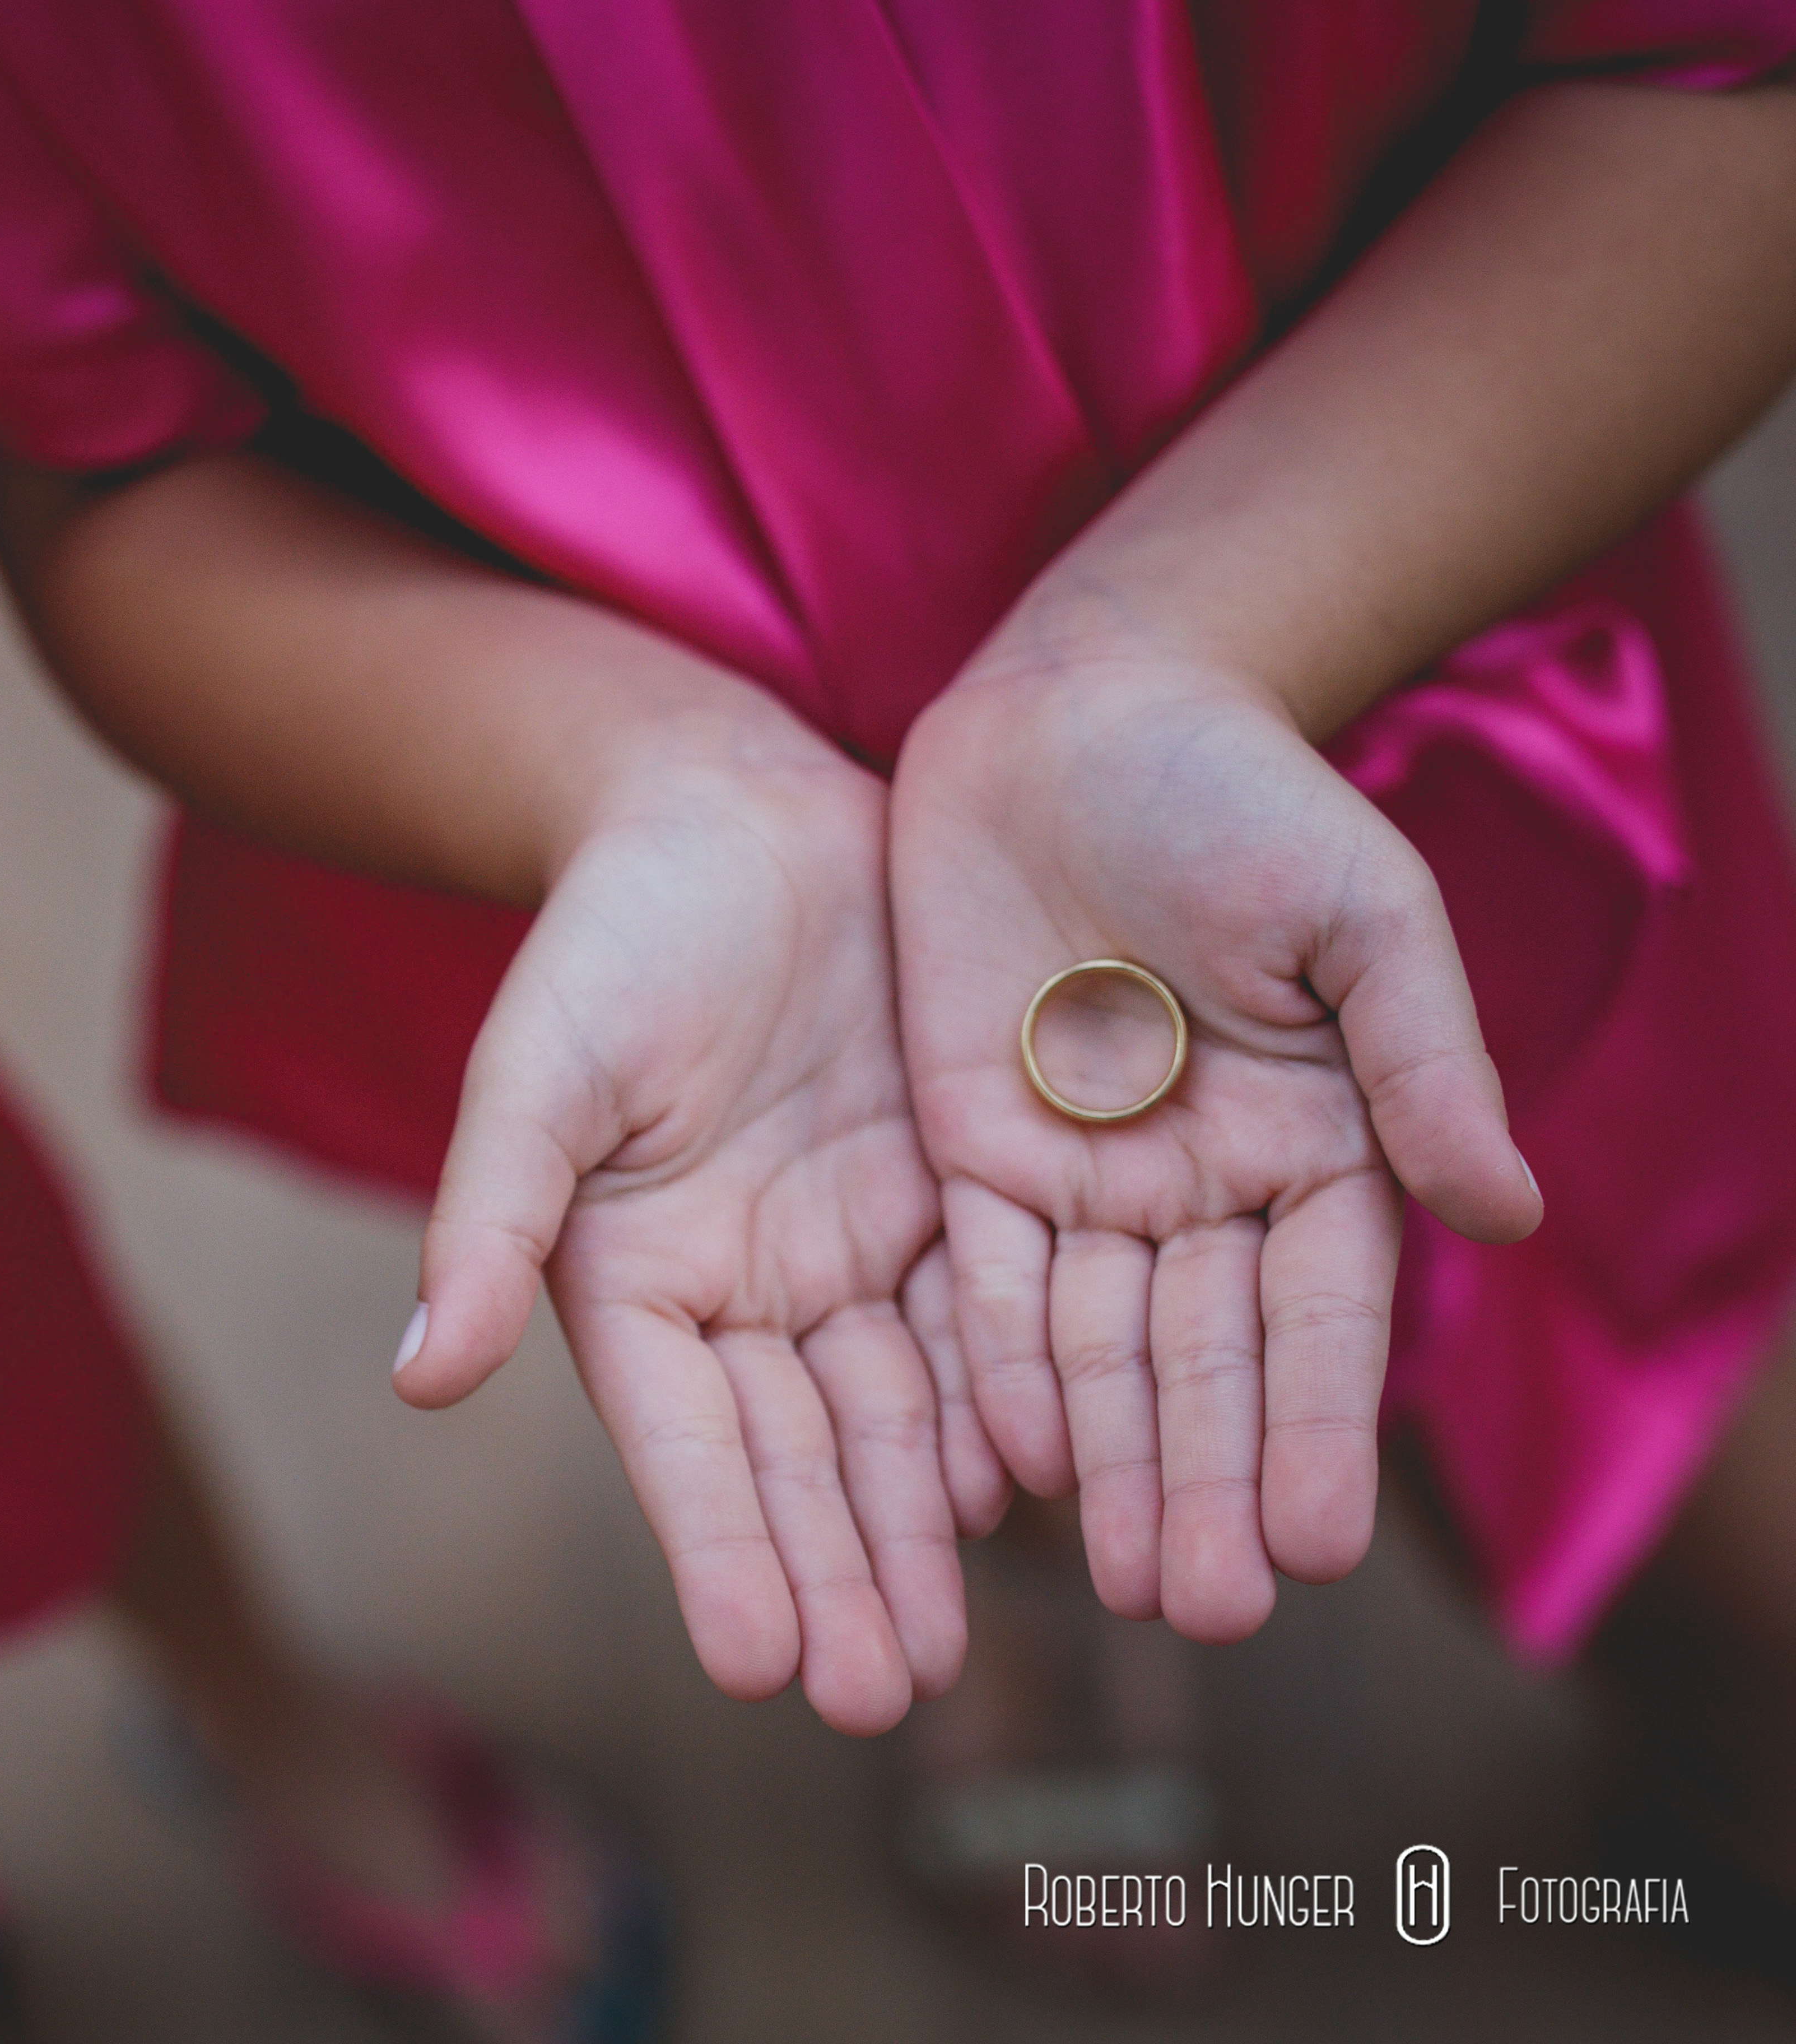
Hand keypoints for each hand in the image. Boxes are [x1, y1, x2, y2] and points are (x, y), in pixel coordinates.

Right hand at [397, 736, 1006, 1732]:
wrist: (729, 810)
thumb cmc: (610, 938)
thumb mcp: (539, 1073)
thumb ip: (485, 1221)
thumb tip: (417, 1376)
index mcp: (634, 1283)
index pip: (683, 1445)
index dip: (721, 1551)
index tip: (760, 1666)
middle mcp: (744, 1293)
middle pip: (798, 1459)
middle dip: (838, 1578)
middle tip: (883, 1697)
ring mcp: (847, 1254)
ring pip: (897, 1419)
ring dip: (919, 1533)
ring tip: (950, 1651)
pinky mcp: (942, 1202)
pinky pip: (983, 1325)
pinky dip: (1004, 1413)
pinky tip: (1035, 1496)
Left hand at [890, 652, 1542, 1640]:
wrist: (1082, 712)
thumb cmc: (1244, 797)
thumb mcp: (1361, 915)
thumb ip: (1421, 1065)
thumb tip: (1507, 1217)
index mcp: (1317, 1144)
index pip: (1319, 1318)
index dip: (1315, 1429)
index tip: (1317, 1545)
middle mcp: (1203, 1185)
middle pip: (1206, 1361)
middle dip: (1206, 1484)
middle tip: (1208, 1612)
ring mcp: (1086, 1176)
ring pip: (1101, 1350)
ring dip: (1112, 1468)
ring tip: (1122, 1588)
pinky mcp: (975, 1147)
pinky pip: (989, 1282)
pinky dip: (1001, 1370)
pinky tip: (1013, 1468)